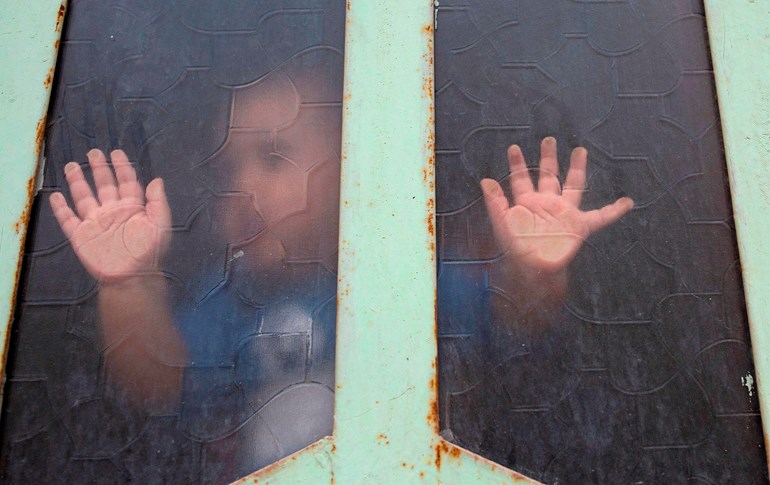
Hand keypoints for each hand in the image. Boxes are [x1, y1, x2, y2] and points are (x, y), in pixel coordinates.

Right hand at [50, 149, 170, 281]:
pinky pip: (68, 220)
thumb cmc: (148, 251)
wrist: (131, 277)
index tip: (116, 152)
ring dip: (78, 182)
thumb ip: (157, 202)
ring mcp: (95, 223)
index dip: (122, 167)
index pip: (126, 182)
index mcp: (131, 208)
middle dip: (100, 169)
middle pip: (104, 185)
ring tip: (72, 166)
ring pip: (84, 197)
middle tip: (94, 152)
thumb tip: (157, 180)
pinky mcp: (80, 236)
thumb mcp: (160, 225)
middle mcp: (112, 212)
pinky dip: (61, 208)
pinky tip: (56, 196)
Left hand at [481, 137, 632, 275]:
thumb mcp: (502, 224)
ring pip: (573, 185)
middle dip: (548, 158)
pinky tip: (627, 202)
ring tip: (580, 151)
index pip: (521, 179)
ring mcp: (564, 213)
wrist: (534, 268)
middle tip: (549, 139)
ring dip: (577, 169)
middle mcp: (546, 204)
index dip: (518, 164)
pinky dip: (614, 211)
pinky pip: (601, 217)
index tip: (514, 148)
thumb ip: (495, 202)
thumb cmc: (516, 248)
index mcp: (527, 203)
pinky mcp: (579, 225)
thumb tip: (485, 179)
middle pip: (548, 176)